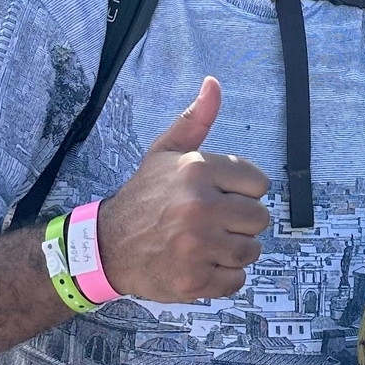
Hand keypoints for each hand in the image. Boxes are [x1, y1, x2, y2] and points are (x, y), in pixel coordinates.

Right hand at [95, 77, 269, 302]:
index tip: (217, 196)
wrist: (105, 247)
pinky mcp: (194, 281)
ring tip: (204, 244)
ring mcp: (197, 246)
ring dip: (232, 251)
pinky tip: (199, 265)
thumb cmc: (143, 197)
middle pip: (259, 219)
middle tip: (209, 223)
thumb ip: (195, 120)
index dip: (240, 192)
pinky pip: (237, 281)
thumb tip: (213, 83)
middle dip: (239, 223)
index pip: (259, 183)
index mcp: (197, 170)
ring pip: (251, 251)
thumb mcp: (165, 153)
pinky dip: (222, 278)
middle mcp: (199, 206)